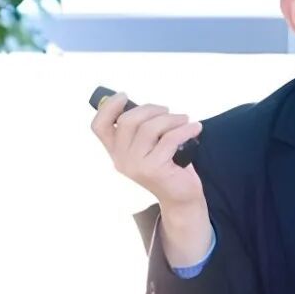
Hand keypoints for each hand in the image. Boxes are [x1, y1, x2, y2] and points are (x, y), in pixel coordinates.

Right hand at [91, 94, 210, 265]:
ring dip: (171, 118)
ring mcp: (136, 166)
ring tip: (185, 120)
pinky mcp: (154, 169)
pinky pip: (170, 139)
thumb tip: (149, 106)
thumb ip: (142, 129)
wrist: (181, 197)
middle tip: (169, 111)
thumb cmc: (168, 165)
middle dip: (151, 109)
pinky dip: (186, 129)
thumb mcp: (149, 147)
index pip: (99, 126)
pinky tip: (195, 128)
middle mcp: (121, 159)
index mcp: (116, 152)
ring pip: (150, 128)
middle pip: (128, 120)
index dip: (108, 106)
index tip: (125, 95)